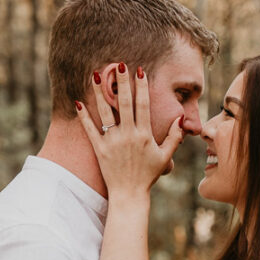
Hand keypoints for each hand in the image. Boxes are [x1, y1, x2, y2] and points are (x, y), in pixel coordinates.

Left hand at [75, 64, 184, 198]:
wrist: (129, 195)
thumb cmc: (148, 175)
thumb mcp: (165, 156)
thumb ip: (174, 136)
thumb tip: (180, 119)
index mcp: (144, 135)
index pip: (143, 105)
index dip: (141, 87)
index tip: (139, 70)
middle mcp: (128, 135)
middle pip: (124, 103)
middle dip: (122, 82)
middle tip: (118, 64)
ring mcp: (112, 142)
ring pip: (105, 112)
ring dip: (101, 93)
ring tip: (96, 75)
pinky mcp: (99, 150)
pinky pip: (90, 130)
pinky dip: (83, 117)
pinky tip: (78, 102)